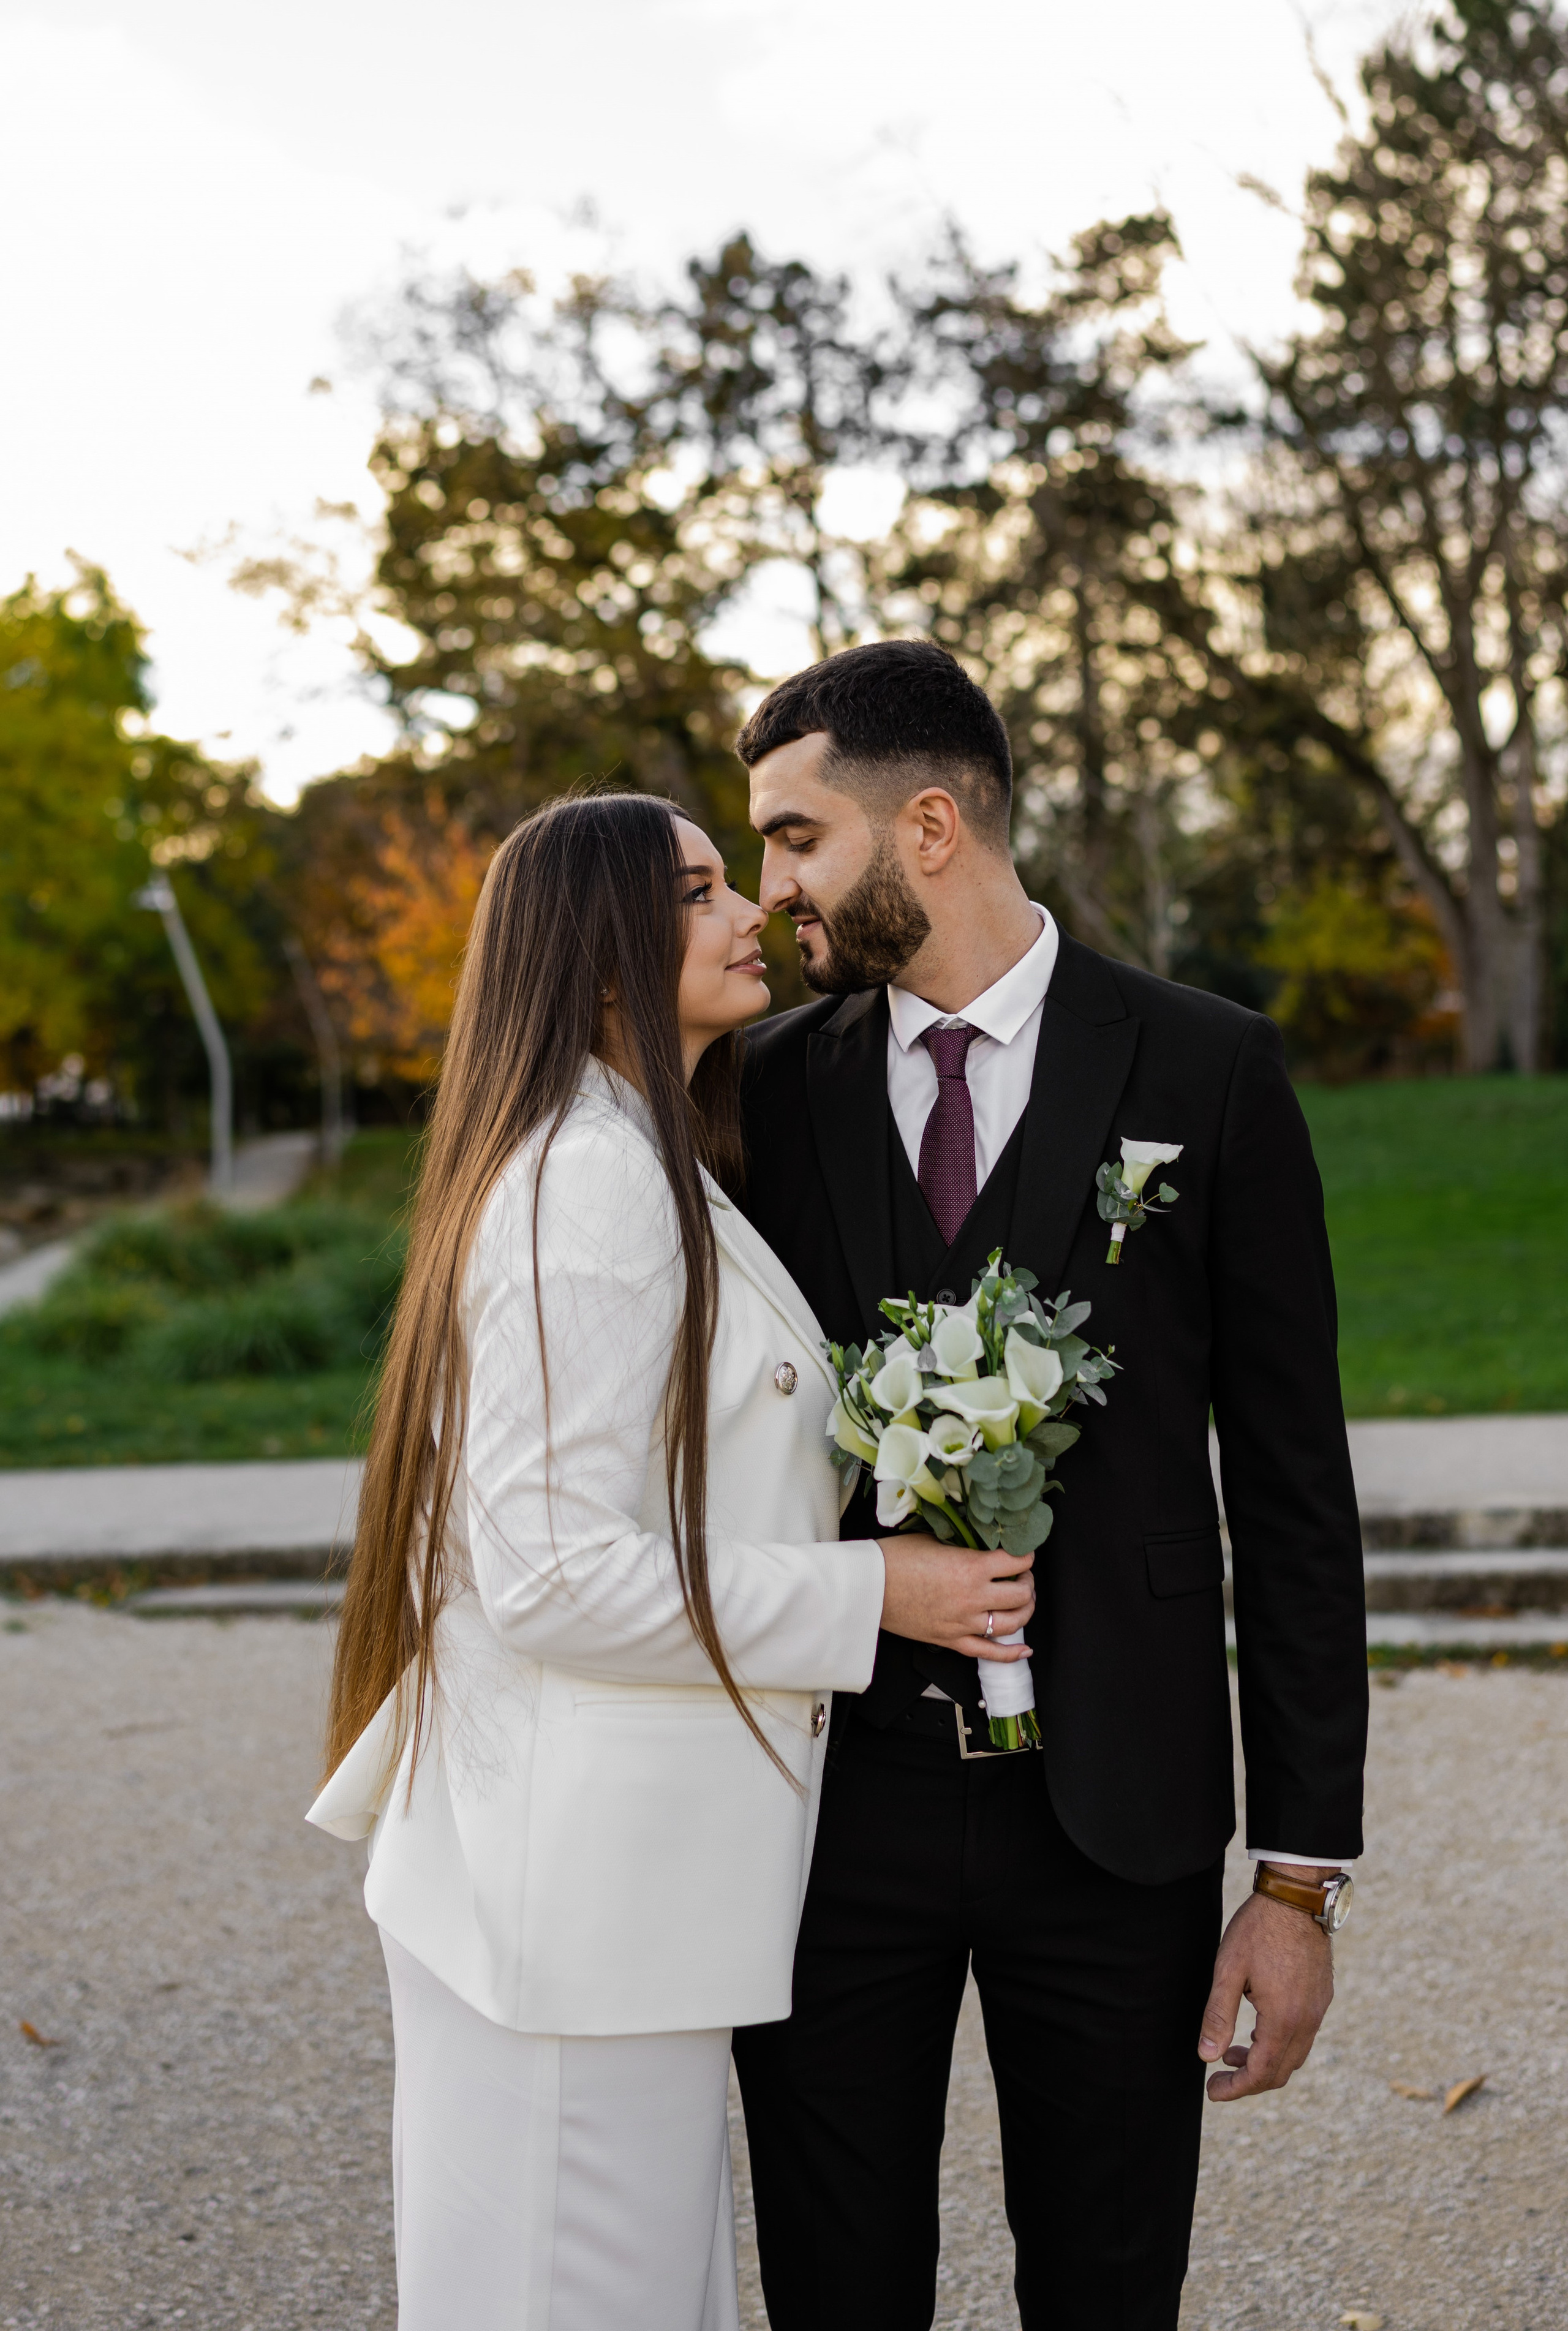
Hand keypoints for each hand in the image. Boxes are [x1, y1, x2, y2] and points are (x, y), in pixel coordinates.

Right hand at [878, 1535, 1034, 1661]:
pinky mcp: (952, 1640)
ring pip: (1012, 1624)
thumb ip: (963, 1546)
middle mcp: (973, 1598)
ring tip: (1021, 1602)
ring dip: (1024, 1611)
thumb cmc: (894, 1560)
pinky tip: (1023, 1650)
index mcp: (970, 1568)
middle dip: (1027, 1583)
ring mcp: (964, 1623)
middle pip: (1021, 1595)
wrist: (868, 1587)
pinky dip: (1010, 1654)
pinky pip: (989, 1653)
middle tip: (1022, 1576)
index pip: (1016, 1562)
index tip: (1023, 1553)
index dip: (1025, 1555)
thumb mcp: (935, 1541)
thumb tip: (980, 1546)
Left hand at [1197, 1887, 1334, 2100]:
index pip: (1261, 2073)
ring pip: (1293, 2055)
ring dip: (1263, 2061)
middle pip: (1280, 2071)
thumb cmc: (1258, 1930)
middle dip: (1249, 2080)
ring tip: (1231, 2052)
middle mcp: (1307, 2021)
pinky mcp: (1321, 1996)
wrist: (1296, 1897)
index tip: (1212, 2091)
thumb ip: (1218, 2015)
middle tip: (1219, 2077)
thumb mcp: (1228, 1970)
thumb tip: (1206, 2056)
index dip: (1236, 2088)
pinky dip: (1278, 2043)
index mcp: (1283, 2020)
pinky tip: (1257, 2028)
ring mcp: (1318, 2009)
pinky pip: (1302, 2035)